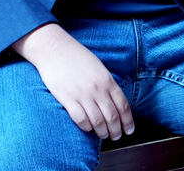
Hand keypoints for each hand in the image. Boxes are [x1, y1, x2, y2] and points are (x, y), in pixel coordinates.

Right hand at [11, 23, 134, 139]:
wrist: (54, 48)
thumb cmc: (76, 56)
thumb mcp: (98, 67)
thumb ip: (107, 83)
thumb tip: (114, 101)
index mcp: (107, 80)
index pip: (123, 106)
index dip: (128, 121)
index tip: (129, 130)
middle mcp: (98, 89)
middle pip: (112, 117)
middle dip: (116, 131)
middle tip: (115, 136)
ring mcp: (83, 94)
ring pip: (98, 122)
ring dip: (102, 133)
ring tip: (102, 135)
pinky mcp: (67, 99)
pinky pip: (81, 120)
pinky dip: (86, 128)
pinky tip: (87, 128)